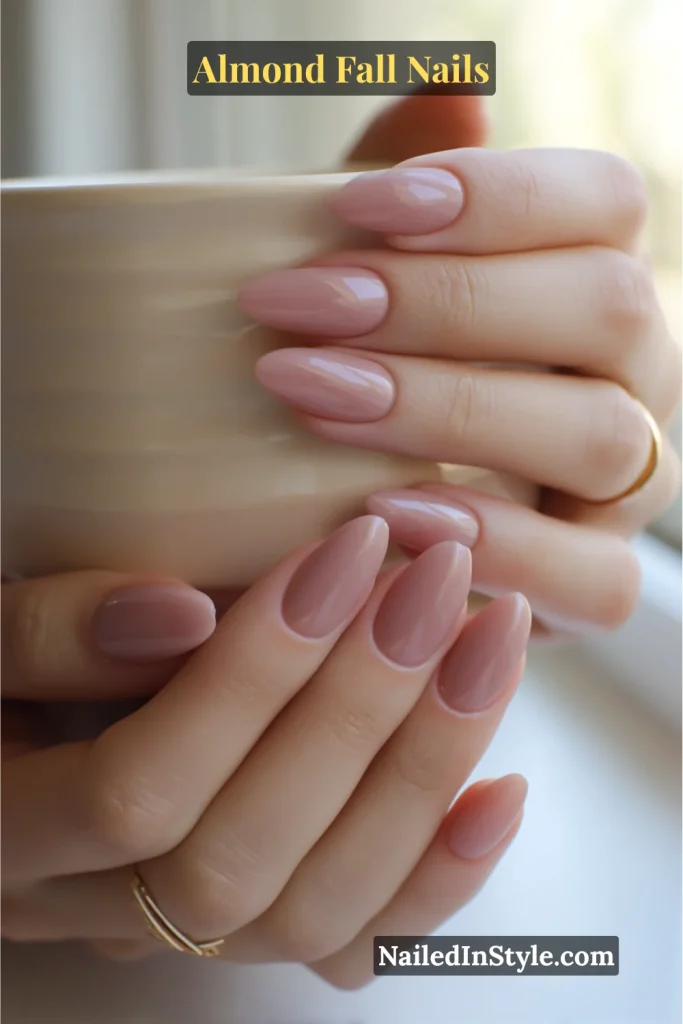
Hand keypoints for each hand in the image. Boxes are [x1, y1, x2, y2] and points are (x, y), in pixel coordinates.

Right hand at [2, 517, 530, 988]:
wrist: (16, 745)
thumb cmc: (5, 681)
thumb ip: (42, 632)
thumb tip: (177, 615)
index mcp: (13, 838)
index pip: (140, 791)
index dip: (252, 676)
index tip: (345, 554)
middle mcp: (97, 911)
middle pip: (243, 859)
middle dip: (360, 714)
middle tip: (435, 585)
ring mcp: (183, 931)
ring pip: (314, 909)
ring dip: (420, 774)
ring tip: (488, 646)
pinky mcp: (254, 924)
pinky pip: (354, 942)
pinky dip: (438, 875)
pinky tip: (496, 791)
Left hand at [239, 131, 680, 635]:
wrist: (360, 521)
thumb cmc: (368, 376)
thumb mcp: (373, 276)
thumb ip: (409, 187)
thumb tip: (453, 92)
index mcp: (596, 282)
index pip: (605, 203)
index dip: (497, 194)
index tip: (357, 207)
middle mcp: (636, 376)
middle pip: (608, 306)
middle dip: (447, 302)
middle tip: (303, 306)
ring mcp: (630, 485)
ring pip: (602, 435)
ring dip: (454, 410)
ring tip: (317, 399)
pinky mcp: (598, 581)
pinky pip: (595, 577)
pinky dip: (497, 544)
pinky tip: (389, 514)